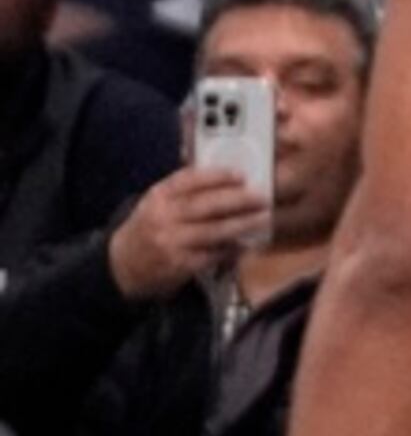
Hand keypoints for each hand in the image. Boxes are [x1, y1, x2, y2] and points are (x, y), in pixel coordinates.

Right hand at [109, 164, 273, 300]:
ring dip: (242, 225)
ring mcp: (169, 242)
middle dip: (239, 201)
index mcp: (159, 196)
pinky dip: (230, 249)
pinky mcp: (177, 265)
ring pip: (213, 231)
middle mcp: (162, 218)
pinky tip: (244, 244)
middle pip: (206, 205)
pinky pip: (211, 255)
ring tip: (262, 218)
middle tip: (262, 197)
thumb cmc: (149, 226)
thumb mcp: (157, 202)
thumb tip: (223, 170)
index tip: (242, 175)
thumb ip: (184, 187)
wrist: (121, 264)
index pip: (189, 180)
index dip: (218, 176)